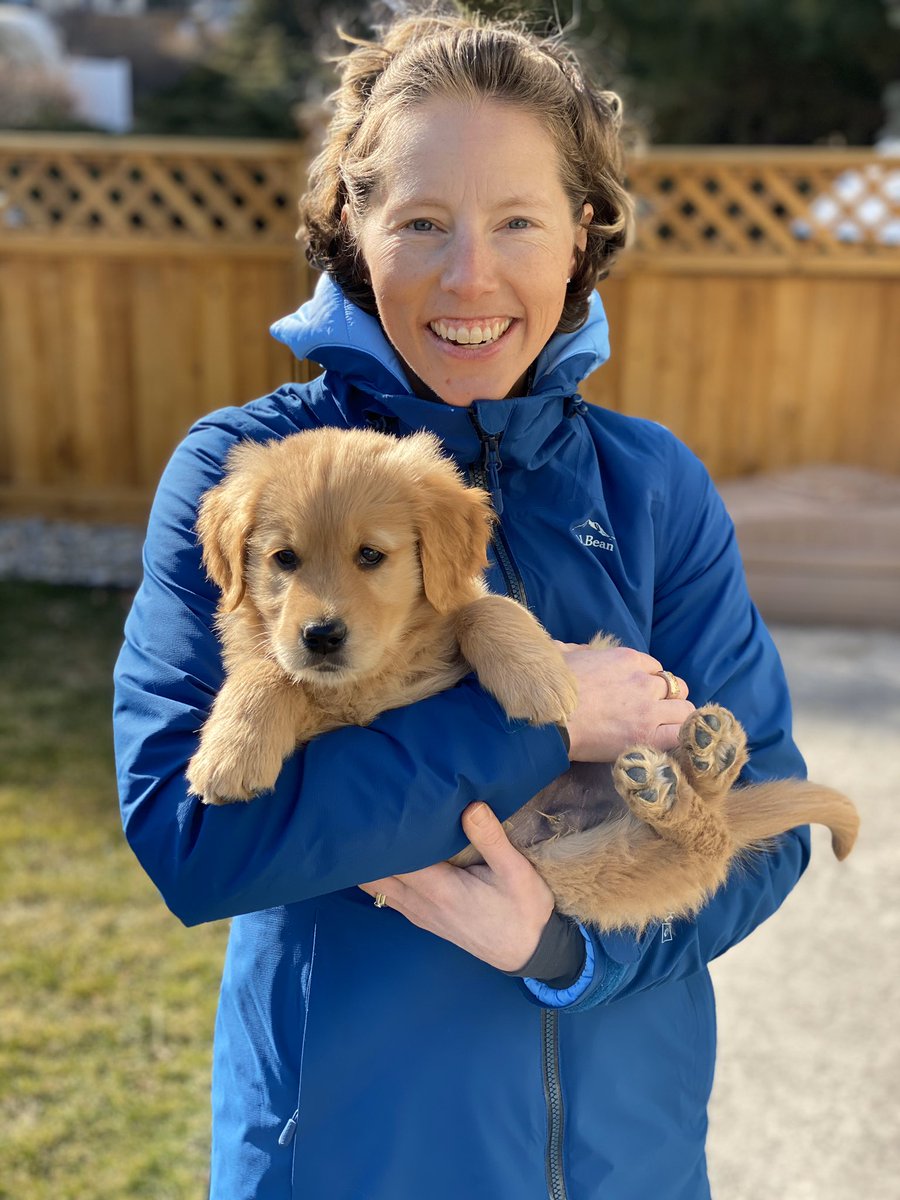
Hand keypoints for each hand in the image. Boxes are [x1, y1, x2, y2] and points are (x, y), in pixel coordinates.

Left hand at [359, 803, 553, 971]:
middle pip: (375, 874)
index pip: (393, 860)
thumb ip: (491, 838)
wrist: (528, 952)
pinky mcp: (422, 917)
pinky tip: (384, 856)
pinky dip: (379, 876)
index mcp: (439, 889)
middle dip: (365, 847)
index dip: (380, 837)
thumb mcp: (516, 871)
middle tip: (363, 813)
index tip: (373, 810)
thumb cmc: (524, 910)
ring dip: (370, 862)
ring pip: (377, 887)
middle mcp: (420, 903)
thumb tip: (471, 805)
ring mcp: (418, 913)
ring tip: (368, 829)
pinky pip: (389, 895)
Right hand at [554, 643, 693, 761]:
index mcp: (626, 659)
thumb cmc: (550, 689)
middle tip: (651, 712)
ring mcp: (648, 708)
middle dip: (666, 698)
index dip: (649, 681)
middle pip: (675, 687)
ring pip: (685, 709)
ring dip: (675, 718)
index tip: (637, 695)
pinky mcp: (648, 735)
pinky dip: (678, 737)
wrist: (547, 721)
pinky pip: (681, 733)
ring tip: (661, 729)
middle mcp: (643, 681)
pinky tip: (666, 741)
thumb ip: (580, 650)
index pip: (655, 668)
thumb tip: (582, 651)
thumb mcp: (564, 654)